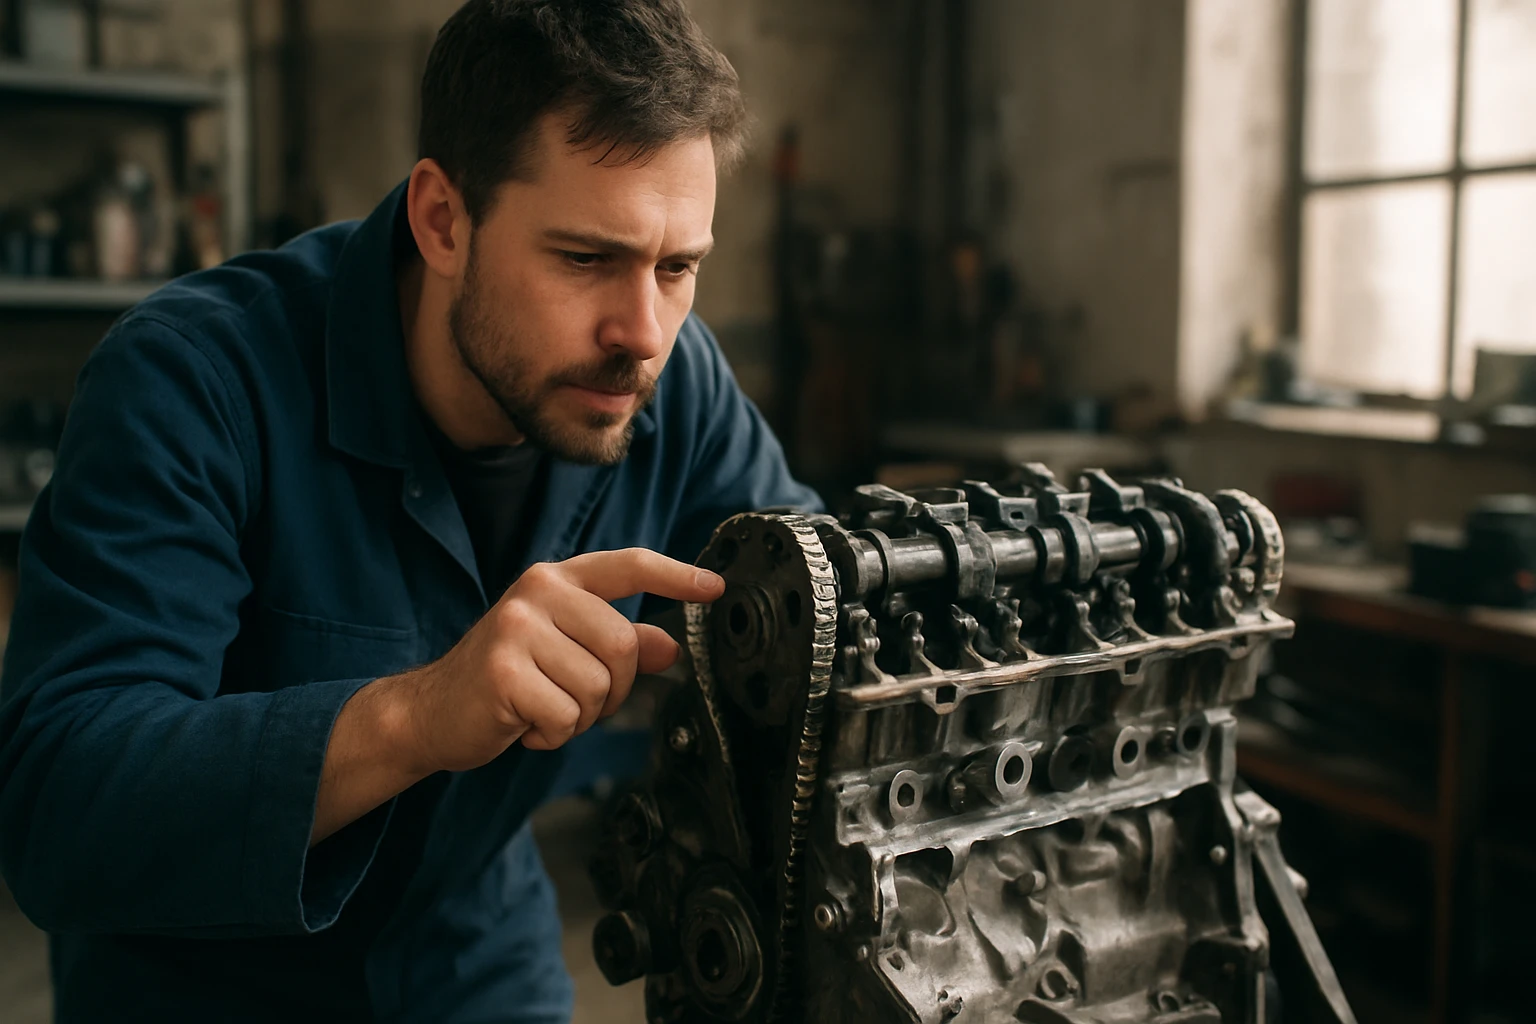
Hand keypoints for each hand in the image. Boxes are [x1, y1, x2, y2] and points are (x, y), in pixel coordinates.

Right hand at [393, 548, 723, 772]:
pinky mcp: (504, 669)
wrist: (431, 712)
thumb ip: (619, 644)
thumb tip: (672, 645)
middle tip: (573, 699)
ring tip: (541, 707)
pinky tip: (524, 723)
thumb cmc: (504, 679)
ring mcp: (517, 628)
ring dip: (579, 716)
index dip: (675, 575)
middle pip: (623, 645)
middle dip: (611, 689)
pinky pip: (567, 716)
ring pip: (597, 686)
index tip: (715, 587)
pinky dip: (553, 734)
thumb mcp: (564, 652)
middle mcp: (537, 593)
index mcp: (556, 580)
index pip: (627, 566)